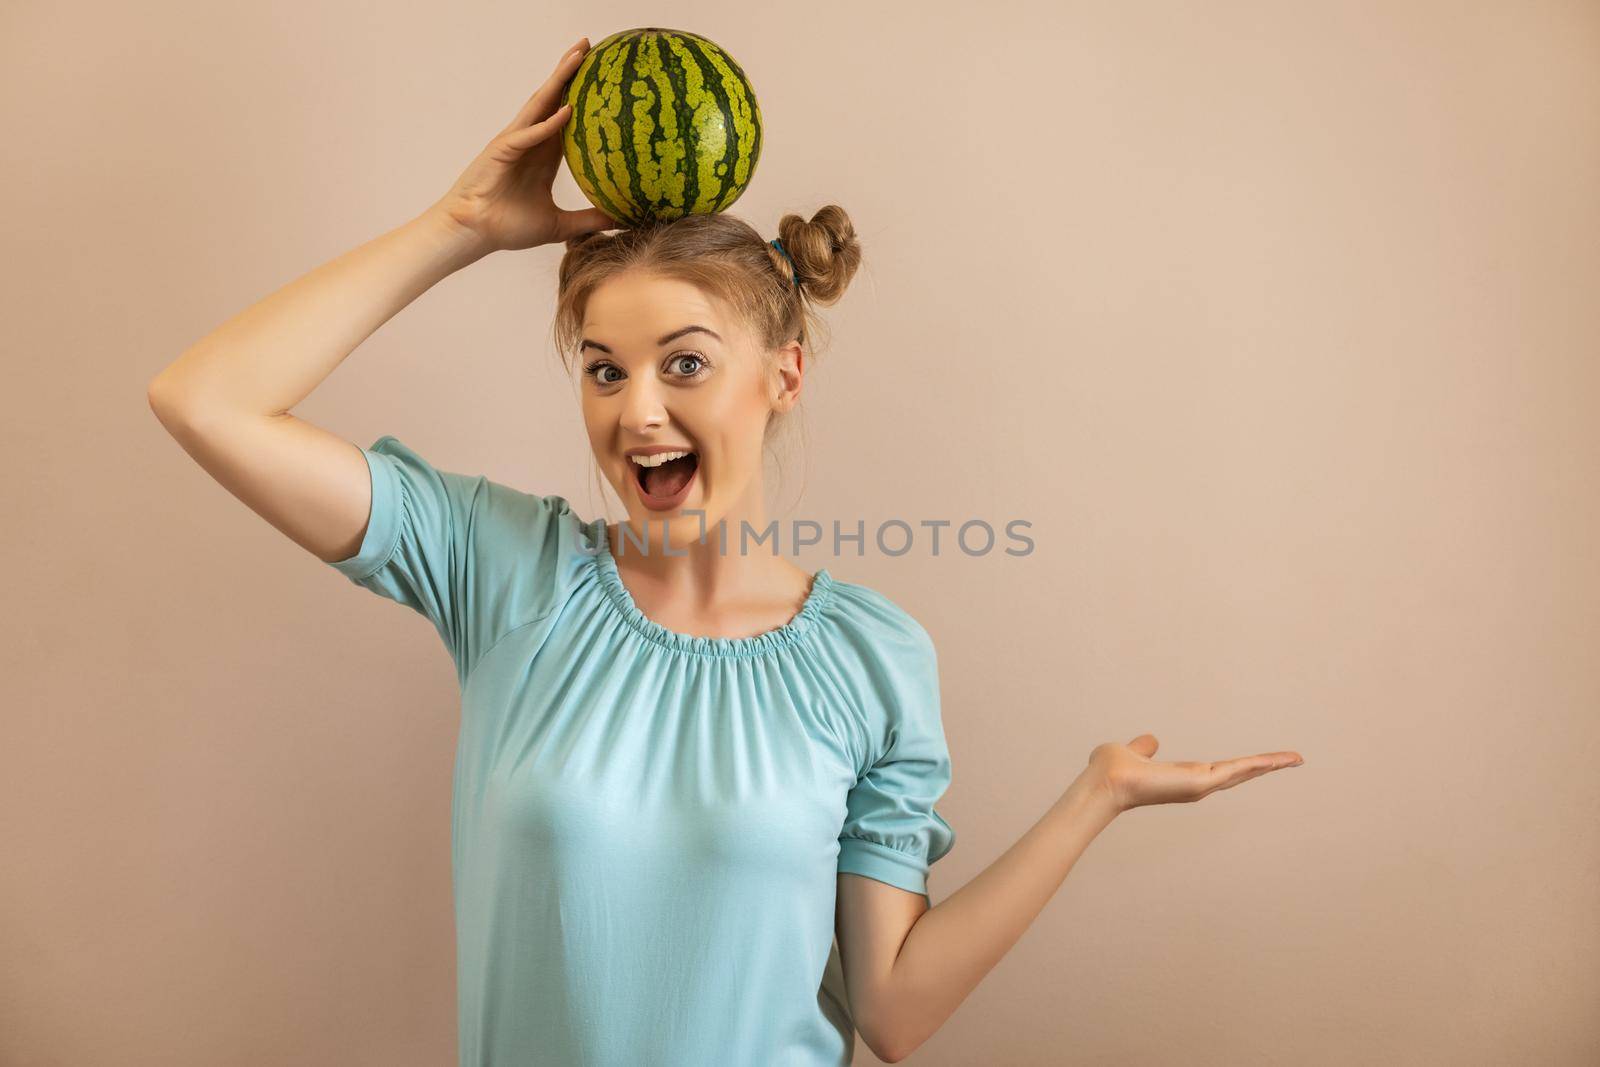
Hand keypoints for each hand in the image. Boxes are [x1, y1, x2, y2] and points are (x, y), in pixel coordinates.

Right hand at [427, 37, 616, 254]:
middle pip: (554, 99)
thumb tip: (620, 221)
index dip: (583, 94)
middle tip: (591, 46)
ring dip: (560, 80)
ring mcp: (515, 142)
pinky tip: (567, 111)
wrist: (474, 234)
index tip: (603, 76)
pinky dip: (548, 124)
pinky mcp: (501, 151)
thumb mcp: (559, 225)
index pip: (568, 117)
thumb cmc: (508, 227)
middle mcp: (531, 141)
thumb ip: (589, 220)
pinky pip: (528, 134)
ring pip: (540, 105)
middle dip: (571, 72)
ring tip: (579, 56)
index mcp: (544, 154)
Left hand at [1083, 734, 1303, 814]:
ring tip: (1295, 758)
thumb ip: (1144, 747)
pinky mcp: (1202, 782)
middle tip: (1292, 760)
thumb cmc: (1111, 771)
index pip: (1219, 771)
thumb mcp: (1133, 752)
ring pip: (1244, 772)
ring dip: (1270, 764)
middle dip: (1266, 767)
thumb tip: (1149, 740)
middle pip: (1239, 774)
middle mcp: (1195, 785)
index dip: (1241, 767)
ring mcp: (1201, 786)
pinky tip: (1280, 759)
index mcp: (1182, 777)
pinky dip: (1260, 763)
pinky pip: (1238, 769)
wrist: (1105, 782)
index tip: (1261, 762)